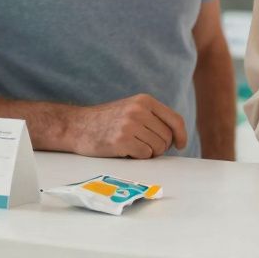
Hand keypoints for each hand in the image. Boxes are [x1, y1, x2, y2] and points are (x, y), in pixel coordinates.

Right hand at [68, 94, 187, 157]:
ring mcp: (130, 125)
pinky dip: (138, 156)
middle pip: (167, 137)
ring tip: (133, 147)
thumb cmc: (107, 121)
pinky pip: (145, 155)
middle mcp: (139, 110)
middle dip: (160, 147)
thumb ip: (152, 117)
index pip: (174, 119)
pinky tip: (125, 150)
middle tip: (144, 147)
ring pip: (158, 147)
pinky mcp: (122, 140)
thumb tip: (176, 136)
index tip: (181, 145)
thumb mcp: (131, 109)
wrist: (76, 126)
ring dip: (149, 152)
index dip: (181, 134)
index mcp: (145, 101)